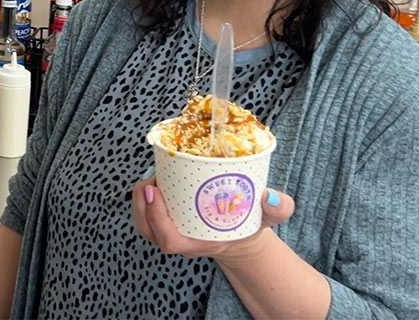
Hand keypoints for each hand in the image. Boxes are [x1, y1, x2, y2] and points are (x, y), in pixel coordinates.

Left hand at [131, 170, 294, 261]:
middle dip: (142, 201)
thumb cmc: (250, 225)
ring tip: (154, 176)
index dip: (156, 217)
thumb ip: (278, 208)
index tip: (155, 190)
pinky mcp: (164, 222)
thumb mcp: (268, 218)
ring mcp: (168, 233)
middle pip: (146, 227)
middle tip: (154, 177)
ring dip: (140, 198)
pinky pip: (144, 213)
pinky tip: (155, 179)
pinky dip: (144, 197)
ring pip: (141, 220)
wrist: (240, 233)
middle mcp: (178, 241)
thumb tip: (270, 195)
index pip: (167, 239)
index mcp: (196, 243)